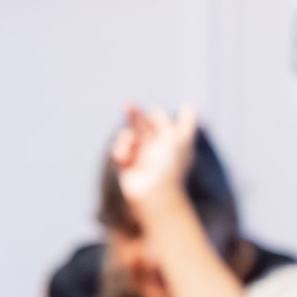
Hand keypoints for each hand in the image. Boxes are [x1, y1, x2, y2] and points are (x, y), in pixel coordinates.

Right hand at [110, 104, 197, 222]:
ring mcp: (140, 154)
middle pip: (143, 125)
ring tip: (130, 149)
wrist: (153, 193)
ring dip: (127, 139)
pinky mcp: (126, 162)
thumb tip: (162, 109)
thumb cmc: (169, 167)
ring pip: (129, 135)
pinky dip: (121, 151)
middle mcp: (156, 146)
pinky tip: (124, 158)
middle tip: (127, 104)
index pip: (165, 123)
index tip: (158, 111)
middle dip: (135, 115)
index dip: (161, 117)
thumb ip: (171, 121)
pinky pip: (119, 149)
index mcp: (172, 140)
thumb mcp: (176, 139)